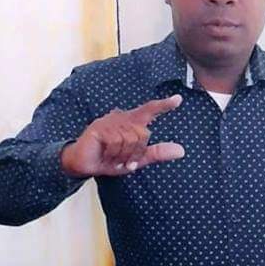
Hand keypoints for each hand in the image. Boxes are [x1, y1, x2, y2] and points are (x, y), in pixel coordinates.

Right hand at [61, 94, 184, 177]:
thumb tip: (181, 151)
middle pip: (143, 134)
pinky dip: (114, 154)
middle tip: (125, 161)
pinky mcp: (100, 128)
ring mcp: (110, 121)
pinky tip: (106, 155)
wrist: (83, 165)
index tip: (178, 100)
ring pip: (131, 139)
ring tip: (114, 158)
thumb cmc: (108, 159)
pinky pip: (117, 142)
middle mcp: (121, 118)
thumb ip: (157, 153)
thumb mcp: (137, 159)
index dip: (163, 106)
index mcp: (131, 123)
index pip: (149, 110)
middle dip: (136, 153)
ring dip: (124, 155)